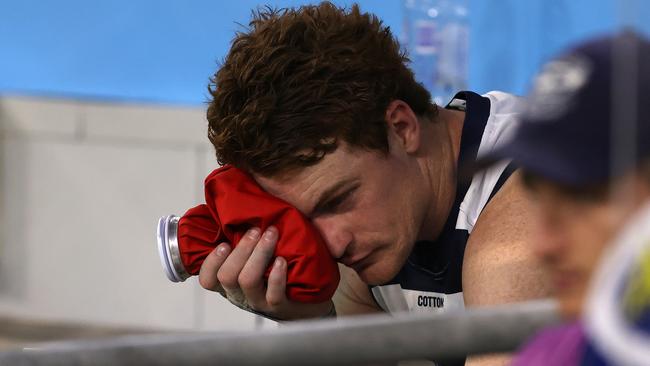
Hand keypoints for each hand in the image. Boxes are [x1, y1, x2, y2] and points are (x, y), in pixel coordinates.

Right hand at [198, 226, 333, 319]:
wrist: (309, 300)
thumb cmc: (277, 269)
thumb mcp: (255, 257)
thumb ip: (241, 238)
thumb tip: (230, 207)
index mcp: (230, 283)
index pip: (208, 279)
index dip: (211, 262)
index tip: (225, 243)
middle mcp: (240, 295)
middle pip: (227, 276)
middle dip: (241, 249)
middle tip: (255, 230)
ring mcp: (259, 303)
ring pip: (247, 280)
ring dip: (258, 254)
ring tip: (271, 235)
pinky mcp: (280, 308)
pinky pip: (273, 294)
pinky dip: (276, 276)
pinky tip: (281, 261)